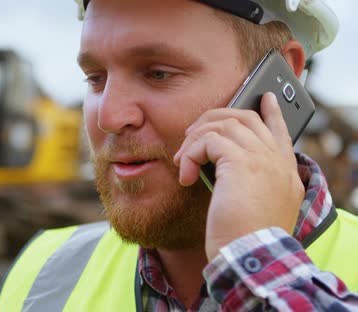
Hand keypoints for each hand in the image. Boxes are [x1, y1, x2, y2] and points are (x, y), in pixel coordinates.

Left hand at [173, 92, 304, 260]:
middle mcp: (276, 160)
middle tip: (193, 132)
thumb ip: (252, 183)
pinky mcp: (240, 161)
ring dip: (195, 139)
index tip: (267, 98)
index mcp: (285, 172)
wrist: (250, 255)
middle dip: (215, 118)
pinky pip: (208, 140)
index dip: (272, 112)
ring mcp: (261, 158)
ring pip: (224, 124)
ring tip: (182, 159)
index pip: (280, 131)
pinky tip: (184, 175)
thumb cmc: (247, 239)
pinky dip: (190, 154)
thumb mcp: (258, 208)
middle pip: (246, 118)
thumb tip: (226, 169)